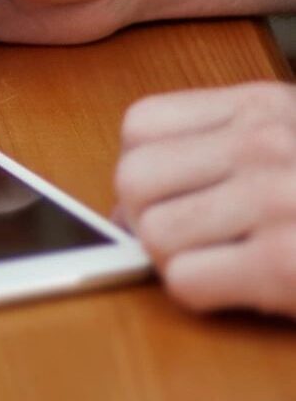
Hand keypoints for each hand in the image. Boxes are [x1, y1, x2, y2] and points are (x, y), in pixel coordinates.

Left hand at [116, 82, 295, 315]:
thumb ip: (216, 152)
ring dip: (178, 261)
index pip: (140, 125)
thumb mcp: (291, 143)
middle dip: (150, 219)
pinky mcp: (285, 263)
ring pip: (152, 233)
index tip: (175, 197)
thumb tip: (122, 209)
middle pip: (133, 179)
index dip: (144, 171)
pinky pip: (184, 279)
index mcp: (265, 106)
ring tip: (232, 262)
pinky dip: (206, 294)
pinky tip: (250, 287)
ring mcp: (276, 199)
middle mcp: (267, 142)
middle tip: (199, 239)